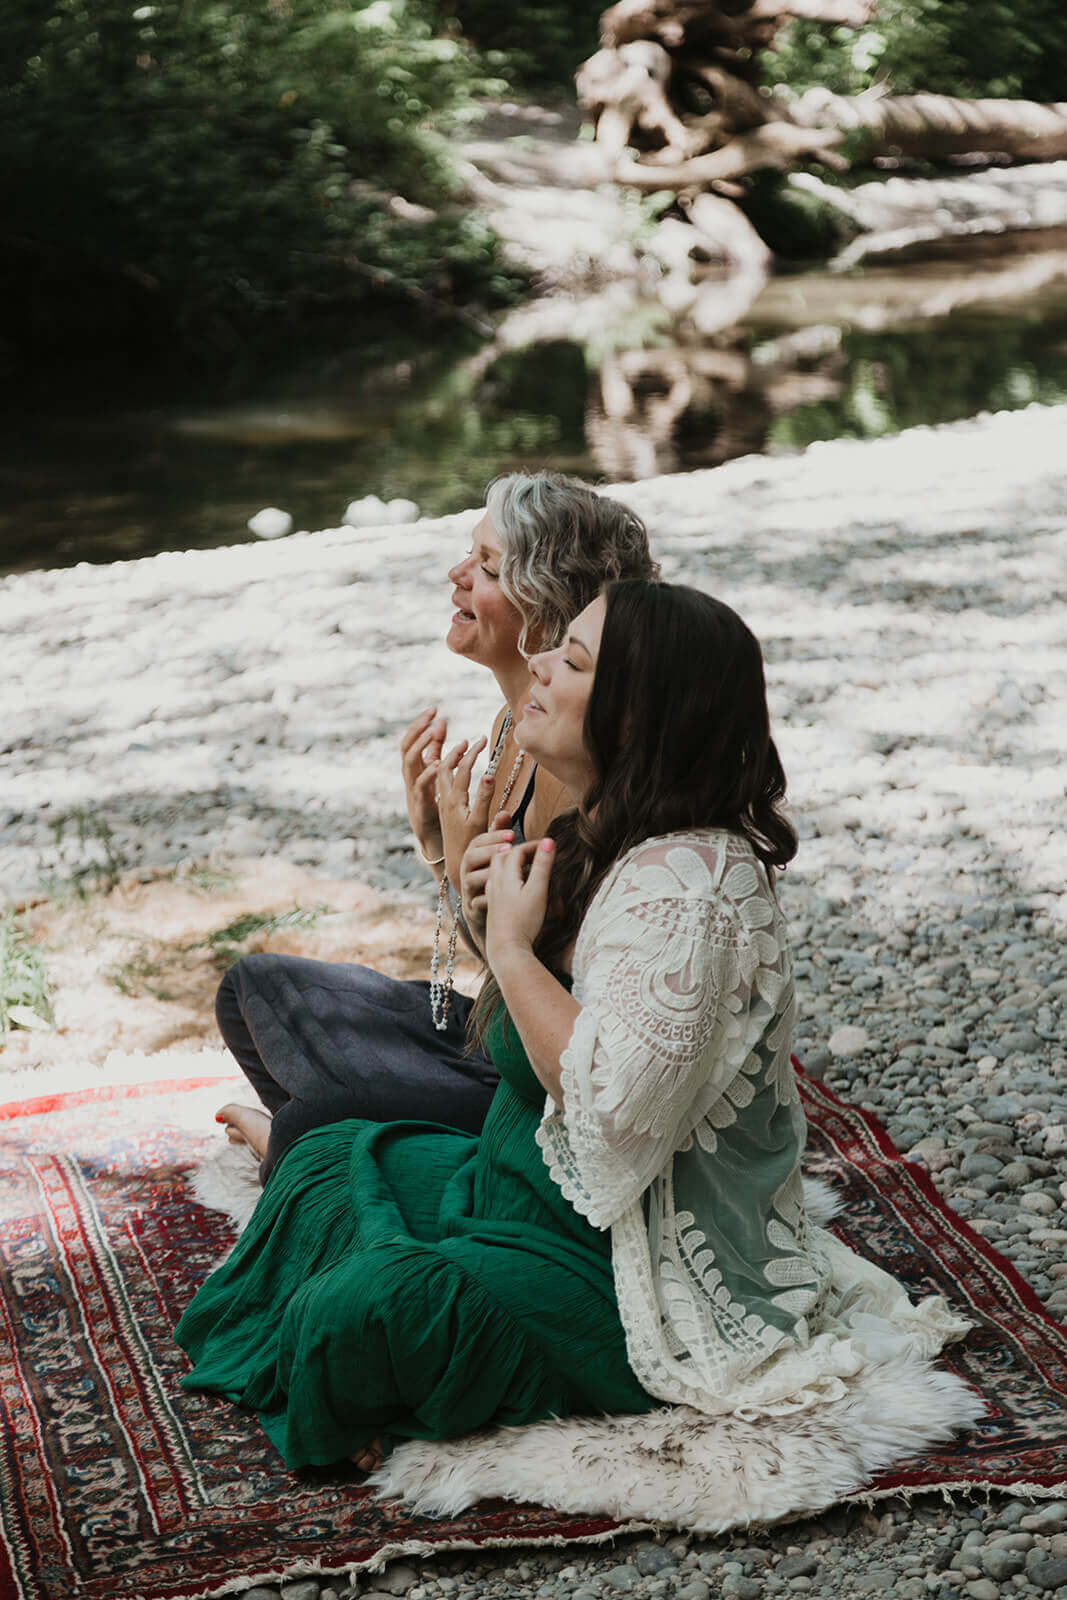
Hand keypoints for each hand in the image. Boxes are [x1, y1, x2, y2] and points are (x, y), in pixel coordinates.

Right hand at [400, 707, 445, 860]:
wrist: (434, 837)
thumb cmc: (437, 803)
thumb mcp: (436, 772)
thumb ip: (437, 749)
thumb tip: (441, 721)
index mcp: (415, 769)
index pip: (411, 740)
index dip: (420, 724)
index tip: (434, 709)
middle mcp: (411, 777)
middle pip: (406, 747)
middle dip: (417, 729)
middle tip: (432, 714)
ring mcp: (413, 791)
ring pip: (409, 764)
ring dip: (421, 746)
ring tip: (433, 733)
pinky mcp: (420, 806)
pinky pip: (420, 787)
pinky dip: (427, 774)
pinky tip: (437, 764)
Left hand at [436, 733, 488, 882]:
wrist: (457, 863)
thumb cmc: (472, 845)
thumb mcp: (481, 821)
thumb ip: (485, 798)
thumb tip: (488, 774)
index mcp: (454, 801)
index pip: (462, 769)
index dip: (473, 752)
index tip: (484, 739)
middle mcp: (445, 800)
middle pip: (446, 767)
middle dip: (458, 751)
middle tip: (472, 741)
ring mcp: (443, 804)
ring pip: (442, 775)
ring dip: (451, 759)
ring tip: (464, 749)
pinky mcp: (444, 809)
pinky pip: (443, 783)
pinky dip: (450, 769)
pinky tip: (459, 768)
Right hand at [459, 809, 514, 940]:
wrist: (483, 909)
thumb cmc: (491, 875)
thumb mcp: (496, 854)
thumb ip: (499, 835)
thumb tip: (504, 812)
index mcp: (472, 855)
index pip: (477, 841)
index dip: (493, 836)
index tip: (512, 834)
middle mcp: (465, 870)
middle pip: (469, 857)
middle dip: (489, 851)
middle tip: (510, 848)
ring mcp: (467, 889)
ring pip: (471, 880)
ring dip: (490, 874)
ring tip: (510, 873)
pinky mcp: (472, 907)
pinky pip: (476, 903)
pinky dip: (489, 899)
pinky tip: (507, 895)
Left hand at [485, 838, 554, 966]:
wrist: (506, 949)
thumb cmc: (524, 920)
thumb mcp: (538, 890)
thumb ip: (542, 864)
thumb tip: (549, 840)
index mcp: (505, 874)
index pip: (517, 850)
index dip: (534, 845)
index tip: (550, 845)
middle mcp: (495, 881)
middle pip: (503, 856)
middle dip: (519, 850)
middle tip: (537, 852)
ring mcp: (492, 895)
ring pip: (497, 869)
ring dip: (511, 862)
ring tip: (527, 866)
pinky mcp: (493, 907)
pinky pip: (496, 882)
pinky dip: (506, 876)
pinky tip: (515, 886)